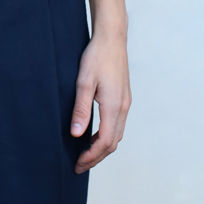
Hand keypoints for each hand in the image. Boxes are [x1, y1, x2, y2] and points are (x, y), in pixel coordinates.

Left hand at [70, 28, 131, 173]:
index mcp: (114, 106)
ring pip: (117, 135)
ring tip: (85, 153)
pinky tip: (94, 135)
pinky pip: (118, 125)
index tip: (78, 164)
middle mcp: (123, 108)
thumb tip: (76, 134)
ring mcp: (126, 103)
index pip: (104, 142)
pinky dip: (107, 136)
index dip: (91, 156)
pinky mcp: (124, 98)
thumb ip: (81, 109)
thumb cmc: (96, 57)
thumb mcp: (83, 82)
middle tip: (79, 165)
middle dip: (96, 157)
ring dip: (102, 147)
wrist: (112, 38)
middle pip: (113, 143)